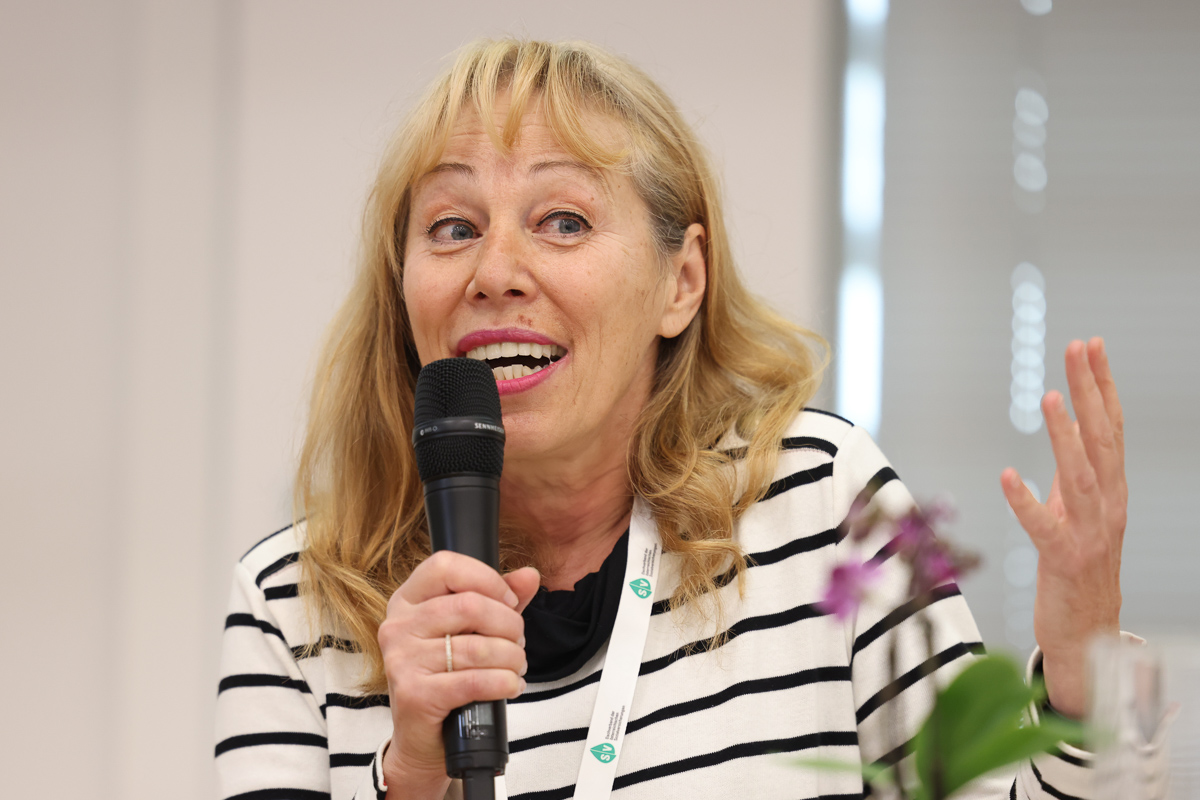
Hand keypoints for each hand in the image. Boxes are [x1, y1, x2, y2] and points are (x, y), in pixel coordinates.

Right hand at [377, 552, 538, 797]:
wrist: (424, 737)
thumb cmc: (446, 675)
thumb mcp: (472, 630)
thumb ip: (500, 599)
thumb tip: (530, 575)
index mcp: (408, 600)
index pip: (445, 565)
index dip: (487, 579)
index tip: (509, 602)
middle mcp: (398, 626)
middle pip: (470, 605)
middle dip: (509, 625)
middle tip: (517, 642)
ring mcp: (402, 660)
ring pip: (478, 647)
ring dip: (512, 658)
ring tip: (516, 666)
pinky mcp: (414, 694)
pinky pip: (475, 681)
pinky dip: (504, 683)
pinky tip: (511, 685)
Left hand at [1001, 338, 1125, 718]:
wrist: (1088, 636)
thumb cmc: (1079, 569)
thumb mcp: (1079, 511)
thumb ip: (1076, 472)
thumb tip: (1070, 427)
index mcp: (1111, 491)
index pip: (1111, 428)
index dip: (1102, 386)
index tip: (1090, 345)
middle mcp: (1107, 507)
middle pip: (1102, 440)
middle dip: (1091, 391)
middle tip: (1078, 347)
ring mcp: (1089, 534)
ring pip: (1081, 477)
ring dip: (1064, 436)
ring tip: (1049, 397)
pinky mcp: (1062, 561)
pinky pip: (1043, 527)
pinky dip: (1026, 501)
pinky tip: (1008, 475)